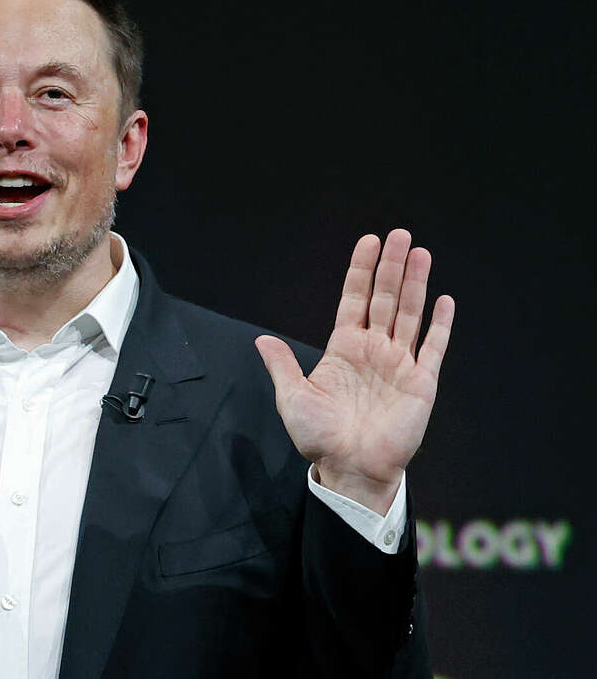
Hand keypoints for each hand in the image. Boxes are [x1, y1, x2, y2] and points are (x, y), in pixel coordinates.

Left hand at [254, 229, 454, 513]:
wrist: (350, 469)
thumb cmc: (319, 437)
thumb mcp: (293, 397)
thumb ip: (282, 365)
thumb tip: (262, 339)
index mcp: (343, 348)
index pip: (354, 299)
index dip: (361, 271)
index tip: (369, 242)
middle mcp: (373, 350)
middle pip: (385, 299)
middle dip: (392, 266)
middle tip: (400, 235)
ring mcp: (398, 364)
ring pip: (409, 314)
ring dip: (416, 284)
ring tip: (421, 253)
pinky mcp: (420, 383)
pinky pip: (432, 347)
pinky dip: (439, 324)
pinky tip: (443, 300)